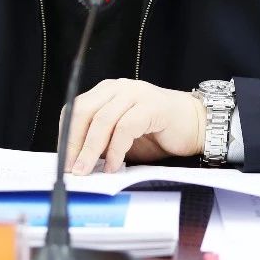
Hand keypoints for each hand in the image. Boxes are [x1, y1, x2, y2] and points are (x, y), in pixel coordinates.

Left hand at [62, 79, 205, 173]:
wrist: (196, 126)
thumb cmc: (157, 133)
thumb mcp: (121, 138)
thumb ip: (101, 143)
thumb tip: (77, 163)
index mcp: (107, 92)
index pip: (75, 109)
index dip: (66, 135)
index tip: (63, 160)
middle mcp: (118, 88)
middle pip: (84, 112)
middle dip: (74, 143)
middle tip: (72, 169)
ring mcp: (136, 93)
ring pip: (103, 119)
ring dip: (91, 149)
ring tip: (88, 171)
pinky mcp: (152, 105)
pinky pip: (126, 127)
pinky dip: (116, 149)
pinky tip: (114, 165)